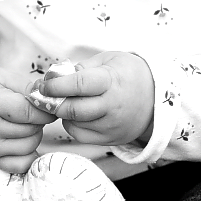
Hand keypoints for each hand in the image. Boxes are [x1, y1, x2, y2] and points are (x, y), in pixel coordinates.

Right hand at [0, 67, 45, 174]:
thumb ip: (26, 85)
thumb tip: (50, 97)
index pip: (30, 112)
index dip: (44, 109)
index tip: (47, 104)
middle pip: (32, 129)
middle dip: (39, 120)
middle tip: (31, 111)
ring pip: (30, 146)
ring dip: (34, 134)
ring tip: (24, 123)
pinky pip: (20, 165)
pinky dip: (28, 154)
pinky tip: (22, 141)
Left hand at [35, 51, 154, 149]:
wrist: (156, 98)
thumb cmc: (129, 75)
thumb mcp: (109, 60)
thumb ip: (82, 67)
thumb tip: (55, 76)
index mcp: (111, 82)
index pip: (78, 85)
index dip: (56, 85)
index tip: (43, 84)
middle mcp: (112, 106)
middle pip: (72, 110)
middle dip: (54, 103)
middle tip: (46, 95)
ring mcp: (111, 126)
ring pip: (74, 123)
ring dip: (63, 113)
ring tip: (67, 101)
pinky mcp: (110, 140)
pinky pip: (80, 135)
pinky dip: (72, 125)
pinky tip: (77, 114)